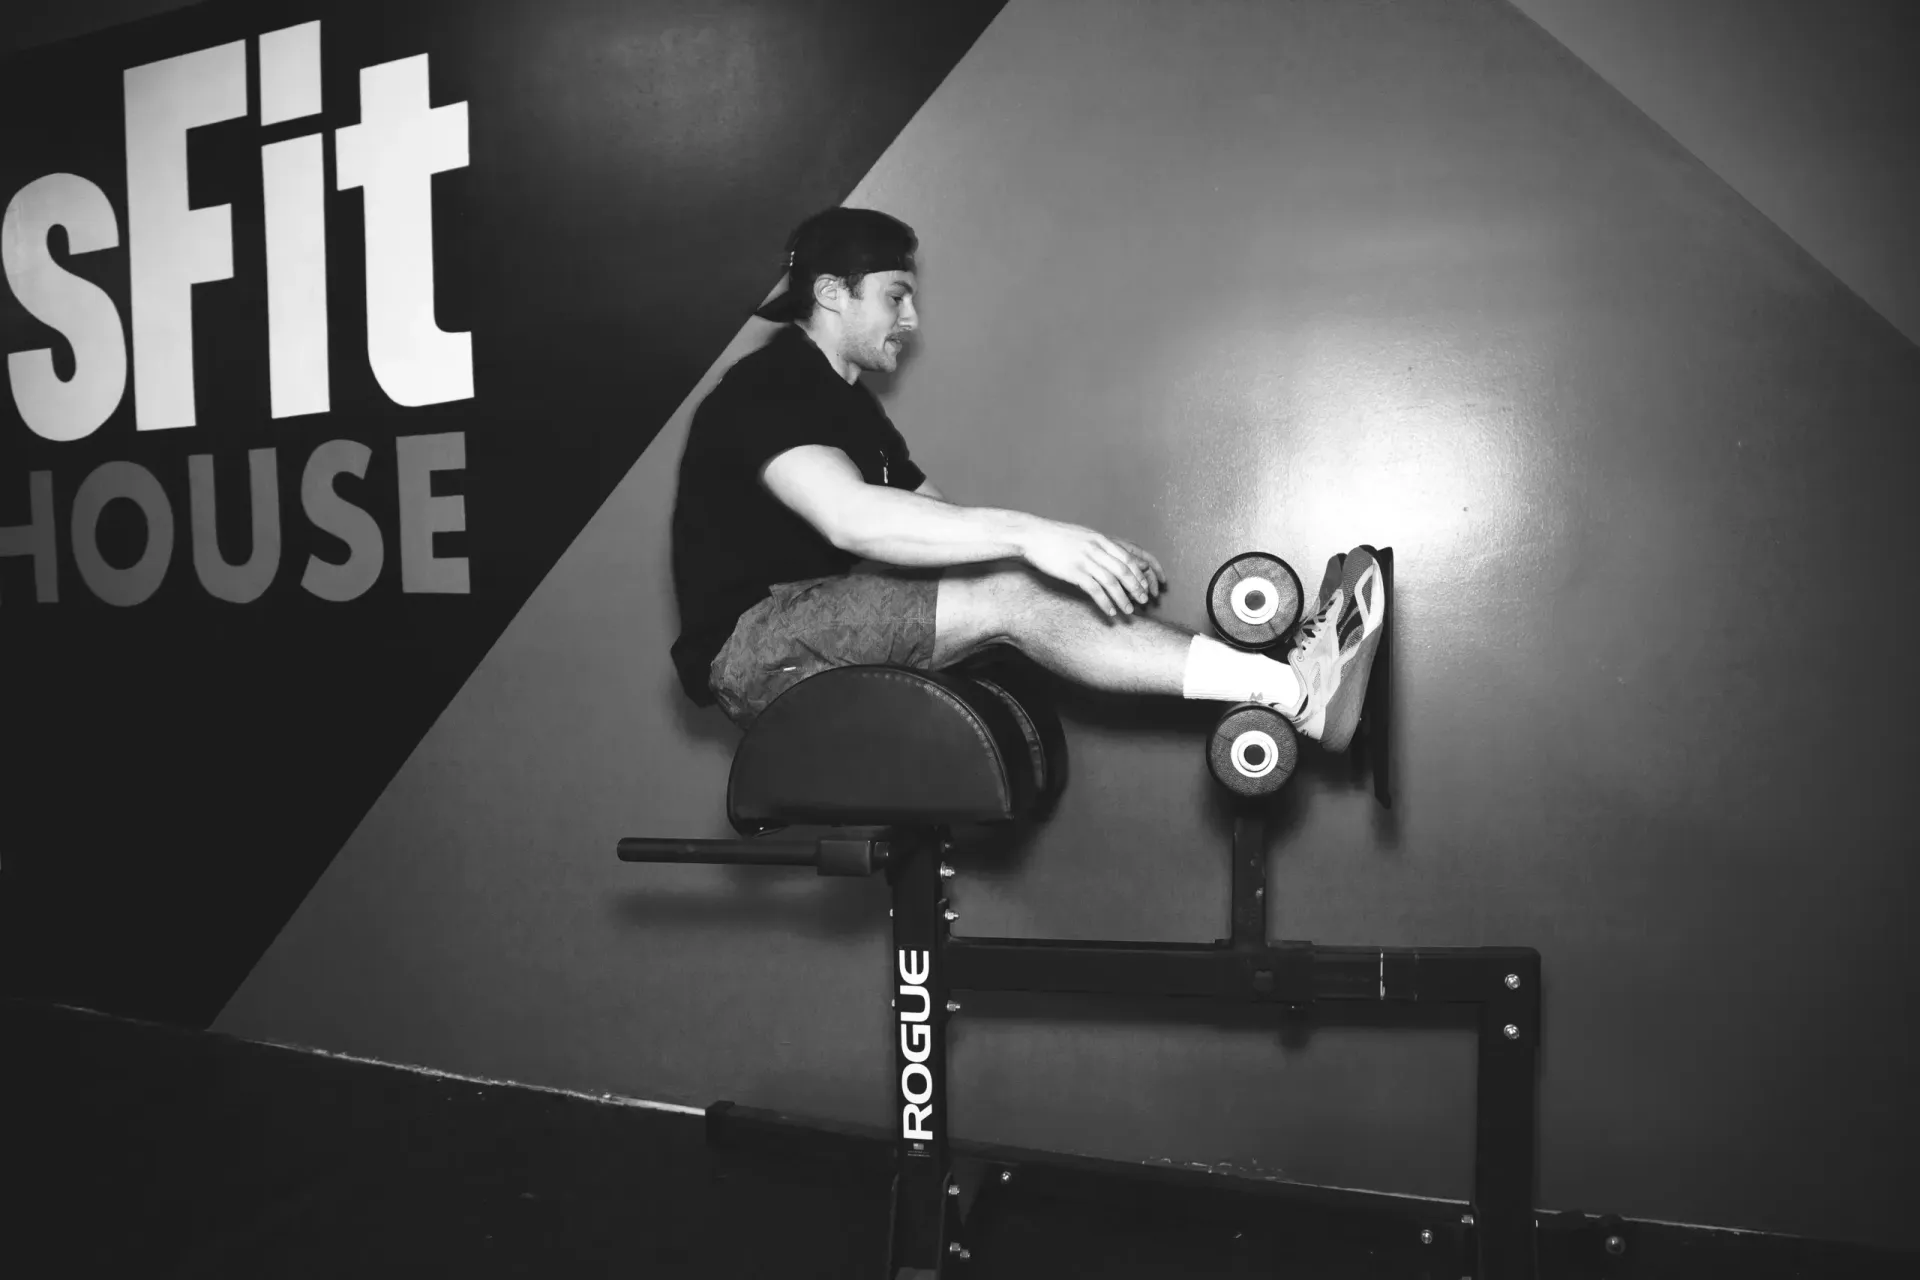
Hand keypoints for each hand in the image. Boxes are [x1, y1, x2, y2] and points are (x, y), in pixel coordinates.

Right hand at [1017, 518, 1167, 617]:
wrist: (1032, 535)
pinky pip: (1095, 590)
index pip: (1128, 558)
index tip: (1145, 587)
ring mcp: (1085, 559)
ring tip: (1128, 611)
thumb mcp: (1081, 536)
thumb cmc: (1055, 537)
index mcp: (1100, 539)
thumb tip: (1112, 557)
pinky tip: (1109, 612)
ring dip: (1122, 599)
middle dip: (1136, 588)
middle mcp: (1096, 548)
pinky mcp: (1073, 571)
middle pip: (1123, 571)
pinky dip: (1104, 602)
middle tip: (1143, 602)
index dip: (1139, 574)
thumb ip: (1098, 546)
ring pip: (1111, 582)